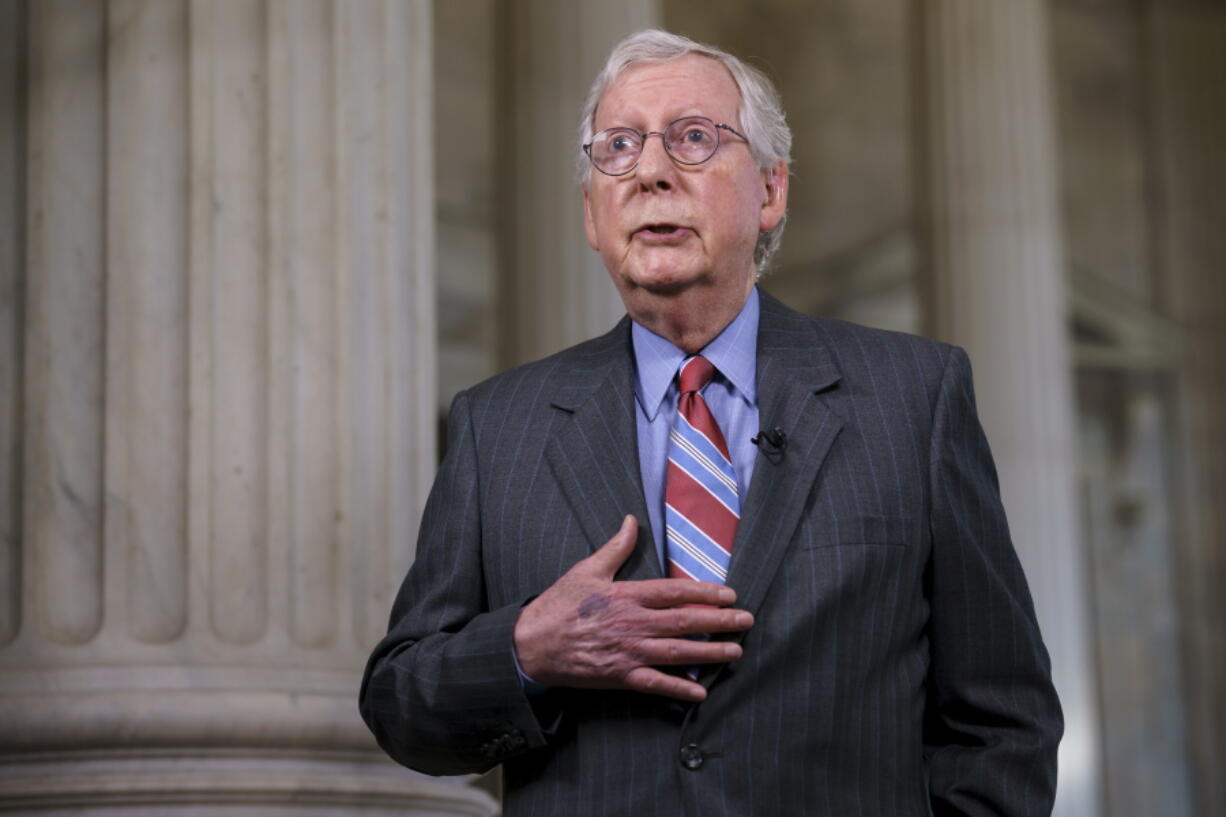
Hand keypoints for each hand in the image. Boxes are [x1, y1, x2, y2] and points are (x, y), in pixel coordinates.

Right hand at [512, 515, 752, 701]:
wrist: (530, 644)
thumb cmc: (558, 605)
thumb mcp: (586, 570)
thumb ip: (615, 548)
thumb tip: (631, 520)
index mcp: (626, 595)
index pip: (674, 592)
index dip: (705, 592)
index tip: (730, 594)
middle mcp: (632, 623)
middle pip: (684, 622)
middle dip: (720, 622)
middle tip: (746, 621)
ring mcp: (627, 652)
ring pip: (677, 653)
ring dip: (710, 653)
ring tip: (736, 651)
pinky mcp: (619, 676)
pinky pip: (655, 684)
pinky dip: (679, 689)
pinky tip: (701, 692)